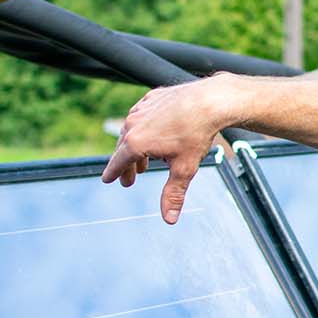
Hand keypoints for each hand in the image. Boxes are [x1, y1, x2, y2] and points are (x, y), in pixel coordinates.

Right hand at [101, 80, 224, 223]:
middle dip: (126, 165)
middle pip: (123, 148)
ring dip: (135, 146)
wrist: (210, 101)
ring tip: (144, 161)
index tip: (108, 179)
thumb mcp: (184, 169)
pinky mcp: (153, 98)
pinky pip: (143, 115)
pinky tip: (153, 133)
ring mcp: (142, 108)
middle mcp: (134, 123)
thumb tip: (169, 219)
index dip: (113, 173)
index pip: (118, 162)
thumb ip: (173, 194)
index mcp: (136, 142)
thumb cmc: (196, 133)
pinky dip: (145, 127)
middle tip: (129, 179)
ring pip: (132, 130)